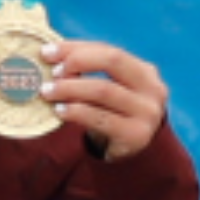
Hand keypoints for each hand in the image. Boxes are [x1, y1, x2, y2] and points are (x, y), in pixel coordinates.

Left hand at [39, 39, 167, 161]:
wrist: (133, 151)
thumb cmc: (114, 114)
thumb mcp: (111, 88)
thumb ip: (90, 70)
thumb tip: (51, 54)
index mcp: (145, 71)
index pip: (109, 50)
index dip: (77, 48)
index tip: (48, 52)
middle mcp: (152, 89)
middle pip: (112, 61)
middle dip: (77, 62)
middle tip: (51, 72)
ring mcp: (146, 113)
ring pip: (104, 90)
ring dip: (70, 88)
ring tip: (47, 92)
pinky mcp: (135, 135)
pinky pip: (100, 118)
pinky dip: (77, 111)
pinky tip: (59, 111)